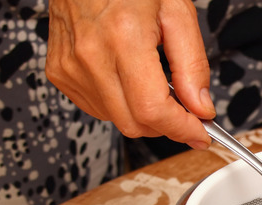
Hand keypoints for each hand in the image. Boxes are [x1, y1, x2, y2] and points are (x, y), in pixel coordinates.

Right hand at [46, 0, 214, 148]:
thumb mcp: (177, 14)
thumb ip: (193, 66)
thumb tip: (201, 108)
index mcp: (123, 38)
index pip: (153, 109)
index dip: (182, 129)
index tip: (200, 134)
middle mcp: (91, 55)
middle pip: (134, 123)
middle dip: (167, 126)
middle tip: (185, 111)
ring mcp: (71, 66)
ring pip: (116, 120)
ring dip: (144, 115)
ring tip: (154, 83)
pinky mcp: (60, 72)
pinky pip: (97, 108)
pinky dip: (120, 105)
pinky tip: (129, 81)